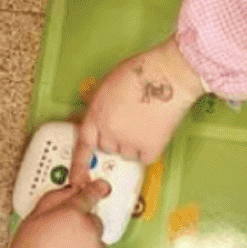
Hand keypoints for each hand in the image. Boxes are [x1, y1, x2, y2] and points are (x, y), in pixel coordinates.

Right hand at [0, 180, 111, 247]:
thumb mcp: (31, 220)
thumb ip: (54, 200)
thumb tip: (70, 190)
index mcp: (73, 215)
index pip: (90, 196)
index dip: (96, 191)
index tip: (102, 187)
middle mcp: (91, 232)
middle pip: (94, 224)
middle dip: (82, 230)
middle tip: (62, 243)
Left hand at [73, 36, 203, 176]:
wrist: (168, 75)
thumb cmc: (142, 72)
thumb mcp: (109, 84)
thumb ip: (101, 105)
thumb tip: (102, 116)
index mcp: (96, 115)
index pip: (84, 143)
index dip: (82, 160)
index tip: (78, 176)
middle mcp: (109, 132)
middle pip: (108, 147)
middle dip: (116, 139)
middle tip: (130, 122)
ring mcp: (129, 142)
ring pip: (128, 154)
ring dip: (134, 144)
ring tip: (146, 121)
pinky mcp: (149, 148)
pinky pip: (145, 158)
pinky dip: (150, 149)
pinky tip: (155, 131)